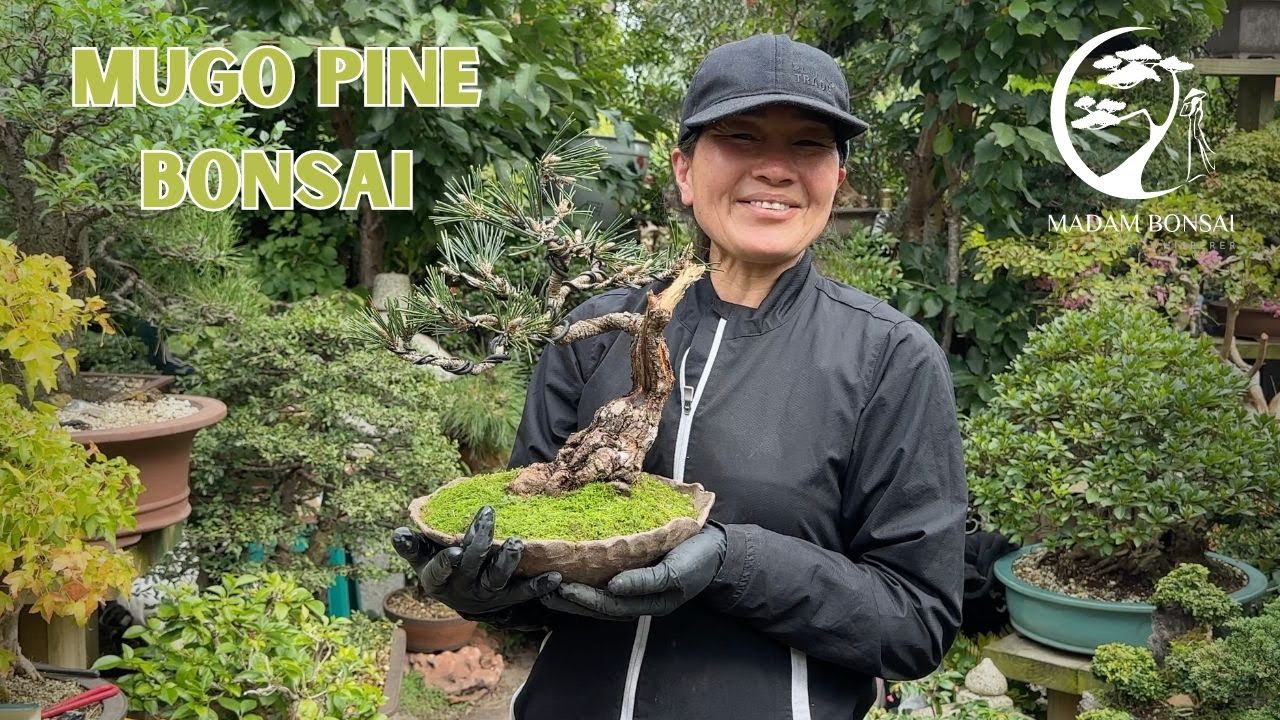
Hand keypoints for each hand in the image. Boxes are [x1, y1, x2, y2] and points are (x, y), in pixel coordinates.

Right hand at [392, 506, 560, 614]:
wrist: (459, 593)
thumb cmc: (437, 565)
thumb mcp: (419, 557)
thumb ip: (410, 545)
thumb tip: (398, 533)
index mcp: (437, 580)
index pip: (439, 572)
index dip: (446, 563)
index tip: (454, 551)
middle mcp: (462, 589)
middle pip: (471, 567)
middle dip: (479, 542)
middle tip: (487, 517)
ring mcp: (486, 594)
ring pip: (497, 580)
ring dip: (507, 562)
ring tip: (516, 543)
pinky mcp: (508, 597)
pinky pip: (524, 593)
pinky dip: (540, 586)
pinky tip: (556, 576)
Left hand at [541, 524, 725, 620]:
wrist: (716, 549)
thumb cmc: (697, 559)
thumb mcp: (675, 571)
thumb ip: (645, 580)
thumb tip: (612, 586)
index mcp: (645, 603)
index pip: (605, 605)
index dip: (581, 597)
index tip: (558, 586)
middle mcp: (634, 599)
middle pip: (594, 605)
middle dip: (566, 599)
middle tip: (538, 587)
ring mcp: (632, 588)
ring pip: (594, 595)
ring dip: (569, 590)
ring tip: (544, 580)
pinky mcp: (630, 573)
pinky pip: (602, 579)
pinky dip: (583, 576)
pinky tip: (567, 567)